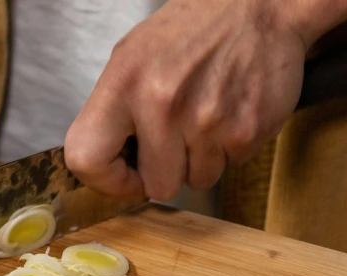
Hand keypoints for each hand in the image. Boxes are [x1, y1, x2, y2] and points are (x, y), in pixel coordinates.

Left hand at [64, 0, 307, 201]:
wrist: (259, 5)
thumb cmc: (191, 31)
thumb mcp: (131, 56)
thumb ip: (113, 111)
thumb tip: (106, 165)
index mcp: (124, 83)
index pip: (87, 159)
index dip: (106, 180)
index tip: (124, 174)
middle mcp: (162, 103)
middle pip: (157, 187)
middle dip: (166, 172)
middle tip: (175, 141)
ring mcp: (207, 120)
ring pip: (198, 180)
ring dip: (201, 159)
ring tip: (206, 115)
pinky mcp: (247, 130)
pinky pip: (231, 166)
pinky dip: (231, 147)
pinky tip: (229, 111)